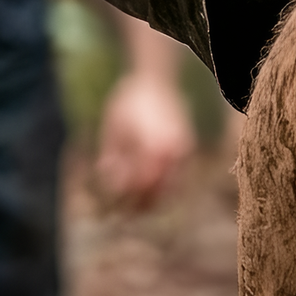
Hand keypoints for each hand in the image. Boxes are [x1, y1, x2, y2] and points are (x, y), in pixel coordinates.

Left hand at [93, 69, 196, 211]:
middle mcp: (173, 150)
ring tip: (140, 210)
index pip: (141, 185)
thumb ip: (112, 156)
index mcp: (153, 147)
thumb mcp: (113, 128)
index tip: (114, 211)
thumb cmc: (128, 101)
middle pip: (159, 190)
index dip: (127, 200)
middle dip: (141, 206)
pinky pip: (180, 176)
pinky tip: (153, 193)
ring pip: (173, 187)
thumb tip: (107, 177)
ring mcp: (184, 149)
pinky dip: (168, 189)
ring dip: (156, 201)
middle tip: (125, 217)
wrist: (156, 79)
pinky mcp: (188, 147)